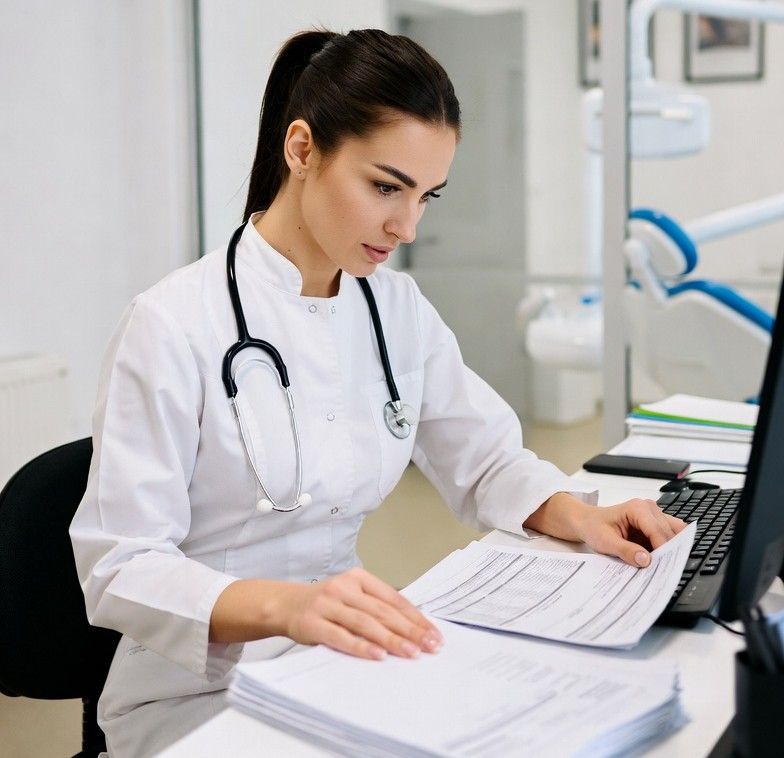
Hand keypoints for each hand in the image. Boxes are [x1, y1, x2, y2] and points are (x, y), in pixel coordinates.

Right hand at [276, 568, 442, 660]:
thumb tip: (413, 627)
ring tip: (411, 653)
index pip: (393, 597)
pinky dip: (361, 647)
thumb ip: (375, 606)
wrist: (285, 604)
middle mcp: (344, 587)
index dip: (415, 616)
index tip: (433, 633)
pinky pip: (341, 636)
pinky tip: (378, 656)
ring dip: (391, 639)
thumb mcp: (351, 595)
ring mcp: (328, 604)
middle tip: (430, 645)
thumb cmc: (326, 603)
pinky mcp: (313, 623)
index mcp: (359, 577)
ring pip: (365, 623)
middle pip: (383, 610)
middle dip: (410, 630)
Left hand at [572, 498, 686, 566]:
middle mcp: (649, 509)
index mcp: (637, 508)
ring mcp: (654, 516)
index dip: (662, 549)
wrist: (587, 522)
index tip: (664, 567)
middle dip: (668, 552)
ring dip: (670, 550)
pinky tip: (661, 560)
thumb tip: (645, 560)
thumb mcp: (606, 541)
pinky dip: (667, 549)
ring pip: (673, 534)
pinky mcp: (655, 525)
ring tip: (664, 566)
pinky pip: (669, 537)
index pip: (657, 530)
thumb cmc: (594, 527)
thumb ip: (626, 550)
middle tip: (665, 571)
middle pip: (668, 533)